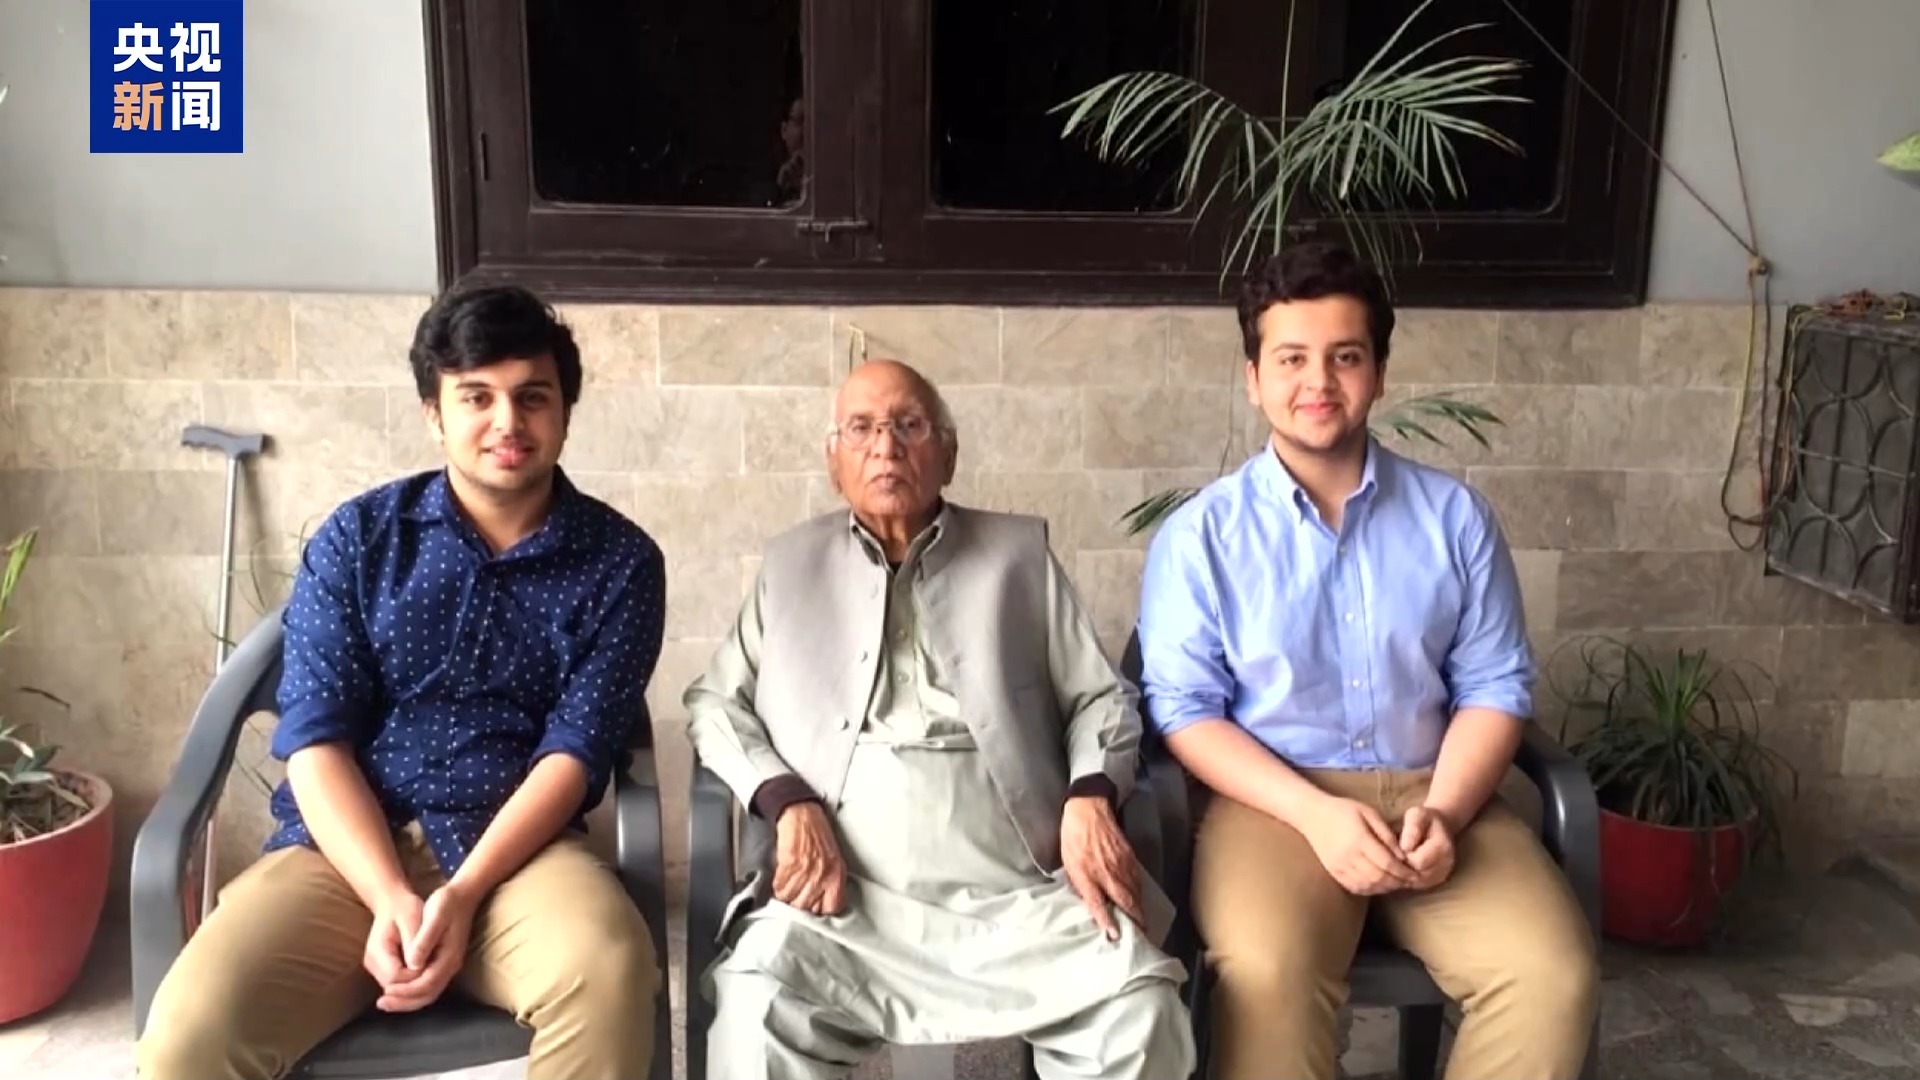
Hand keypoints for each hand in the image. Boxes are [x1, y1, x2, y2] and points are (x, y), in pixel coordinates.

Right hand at [362, 888, 423, 994]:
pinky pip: (397, 983)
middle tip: (437, 979)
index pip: (395, 976)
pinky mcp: (381, 968)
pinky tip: (426, 975)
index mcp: (377, 949)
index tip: (432, 969)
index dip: (414, 978)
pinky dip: (411, 983)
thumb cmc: (404, 908)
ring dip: (413, 988)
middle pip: (393, 988)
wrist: (392, 902)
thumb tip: (417, 966)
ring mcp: (375, 967)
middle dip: (414, 988)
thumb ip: (413, 943)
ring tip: (433, 978)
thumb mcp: (412, 918)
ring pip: (395, 989)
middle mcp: (372, 962)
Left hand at [376, 883, 478, 1012]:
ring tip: (386, 1001)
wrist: (463, 895)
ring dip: (407, 1000)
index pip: (426, 984)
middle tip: (381, 1003)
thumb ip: (424, 941)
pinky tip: (398, 988)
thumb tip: (411, 964)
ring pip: (428, 993)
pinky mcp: (442, 962)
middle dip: (404, 1002)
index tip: (386, 991)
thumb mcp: (435, 916)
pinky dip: (412, 991)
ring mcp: (448, 965)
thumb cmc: (447, 903)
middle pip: (428, 994)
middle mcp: (450, 966)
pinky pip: (427, 985)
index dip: (406, 991)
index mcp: (449, 957)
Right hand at [772, 801, 845, 915]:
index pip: (832, 908)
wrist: (802, 814)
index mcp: (837, 875)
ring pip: (791, 900)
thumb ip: (830, 883)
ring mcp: (806, 871)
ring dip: (786, 895)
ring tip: (787, 886)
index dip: (819, 910)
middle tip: (796, 894)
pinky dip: (777, 886)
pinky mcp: (790, 864)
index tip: (812, 907)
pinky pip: (780, 888)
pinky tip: (780, 878)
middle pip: (807, 907)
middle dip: (799, 903)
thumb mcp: (834, 860)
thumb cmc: (818, 835)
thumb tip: (819, 904)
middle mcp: (823, 875)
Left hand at [1060, 795, 1143, 940]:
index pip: (1100, 905)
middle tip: (1141, 935)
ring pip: (1135, 892)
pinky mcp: (1130, 858)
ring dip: (1139, 909)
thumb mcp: (1070, 865)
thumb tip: (1090, 903)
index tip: (1114, 936)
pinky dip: (1139, 893)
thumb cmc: (1074, 838)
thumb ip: (1081, 886)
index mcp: (1089, 876)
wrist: (1089, 810)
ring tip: (1142, 923)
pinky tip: (1139, 899)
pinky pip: (1137, 880)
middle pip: (1126, 902)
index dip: (1107, 922)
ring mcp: (1122, 865)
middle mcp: (1108, 873)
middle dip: (1135, 920)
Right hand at [1298, 796, 1418, 895]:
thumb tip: (1402, 855)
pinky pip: (1355, 888)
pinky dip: (1371, 889)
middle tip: (1410, 881)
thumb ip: (1386, 834)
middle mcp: (1349, 857)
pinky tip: (1379, 885)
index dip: (1404, 871)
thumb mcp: (1368, 813)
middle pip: (1379, 878)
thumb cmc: (1343, 809)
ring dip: (1386, 888)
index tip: (1415, 873)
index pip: (1387, 863)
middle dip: (1398, 882)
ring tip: (1397, 883)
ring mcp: (1339, 867)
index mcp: (1359, 840)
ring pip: (1368, 885)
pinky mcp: (1334, 872)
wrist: (1311, 815)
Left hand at [1398, 806, 1457, 890]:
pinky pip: (1414, 885)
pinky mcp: (1434, 882)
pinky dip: (1404, 877)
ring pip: (1413, 882)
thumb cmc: (1424, 819)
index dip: (1402, 854)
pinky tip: (1401, 864)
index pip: (1417, 862)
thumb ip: (1412, 827)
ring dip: (1401, 872)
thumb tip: (1406, 847)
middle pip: (1414, 875)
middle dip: (1401, 864)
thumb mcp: (1417, 814)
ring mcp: (1441, 876)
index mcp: (1443, 848)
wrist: (1438, 827)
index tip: (1398, 844)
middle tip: (1397, 851)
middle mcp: (1445, 866)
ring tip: (1399, 856)